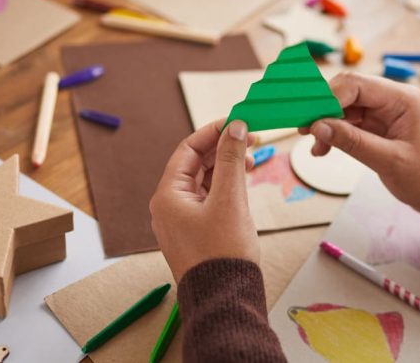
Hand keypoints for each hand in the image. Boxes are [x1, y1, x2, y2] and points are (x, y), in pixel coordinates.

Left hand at [150, 120, 257, 282]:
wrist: (225, 299)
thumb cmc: (223, 254)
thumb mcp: (230, 200)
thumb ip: (231, 160)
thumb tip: (234, 127)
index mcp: (168, 196)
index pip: (187, 150)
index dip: (213, 132)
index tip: (237, 121)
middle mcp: (169, 206)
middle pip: (195, 164)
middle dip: (222, 148)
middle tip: (250, 138)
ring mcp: (182, 220)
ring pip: (203, 181)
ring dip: (226, 167)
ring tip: (251, 160)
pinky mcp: (196, 232)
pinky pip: (208, 199)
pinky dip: (226, 187)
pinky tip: (243, 183)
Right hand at [300, 73, 419, 218]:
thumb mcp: (389, 161)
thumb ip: (353, 142)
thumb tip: (318, 126)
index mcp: (403, 99)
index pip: (356, 84)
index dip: (328, 98)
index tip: (309, 119)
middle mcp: (392, 98)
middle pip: (346, 91)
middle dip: (323, 109)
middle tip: (303, 129)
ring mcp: (383, 111)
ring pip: (343, 107)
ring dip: (325, 124)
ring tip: (314, 146)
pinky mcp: (377, 124)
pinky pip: (348, 122)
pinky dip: (333, 133)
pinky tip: (322, 150)